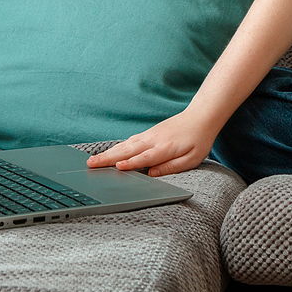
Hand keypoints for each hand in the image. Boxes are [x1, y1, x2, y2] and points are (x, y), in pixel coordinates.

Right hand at [85, 109, 216, 177]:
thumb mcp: (192, 158)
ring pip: (126, 145)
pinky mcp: (148, 133)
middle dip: (109, 158)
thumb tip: (151, 175)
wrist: (201, 116)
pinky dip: (117, 147)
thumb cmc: (198, 140)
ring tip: (92, 160)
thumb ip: (171, 167)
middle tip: (91, 165)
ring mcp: (149, 135)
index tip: (117, 168)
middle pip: (128, 150)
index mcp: (165, 148)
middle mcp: (154, 140)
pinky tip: (109, 153)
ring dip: (109, 153)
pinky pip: (130, 141)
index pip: (146, 157)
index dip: (132, 163)